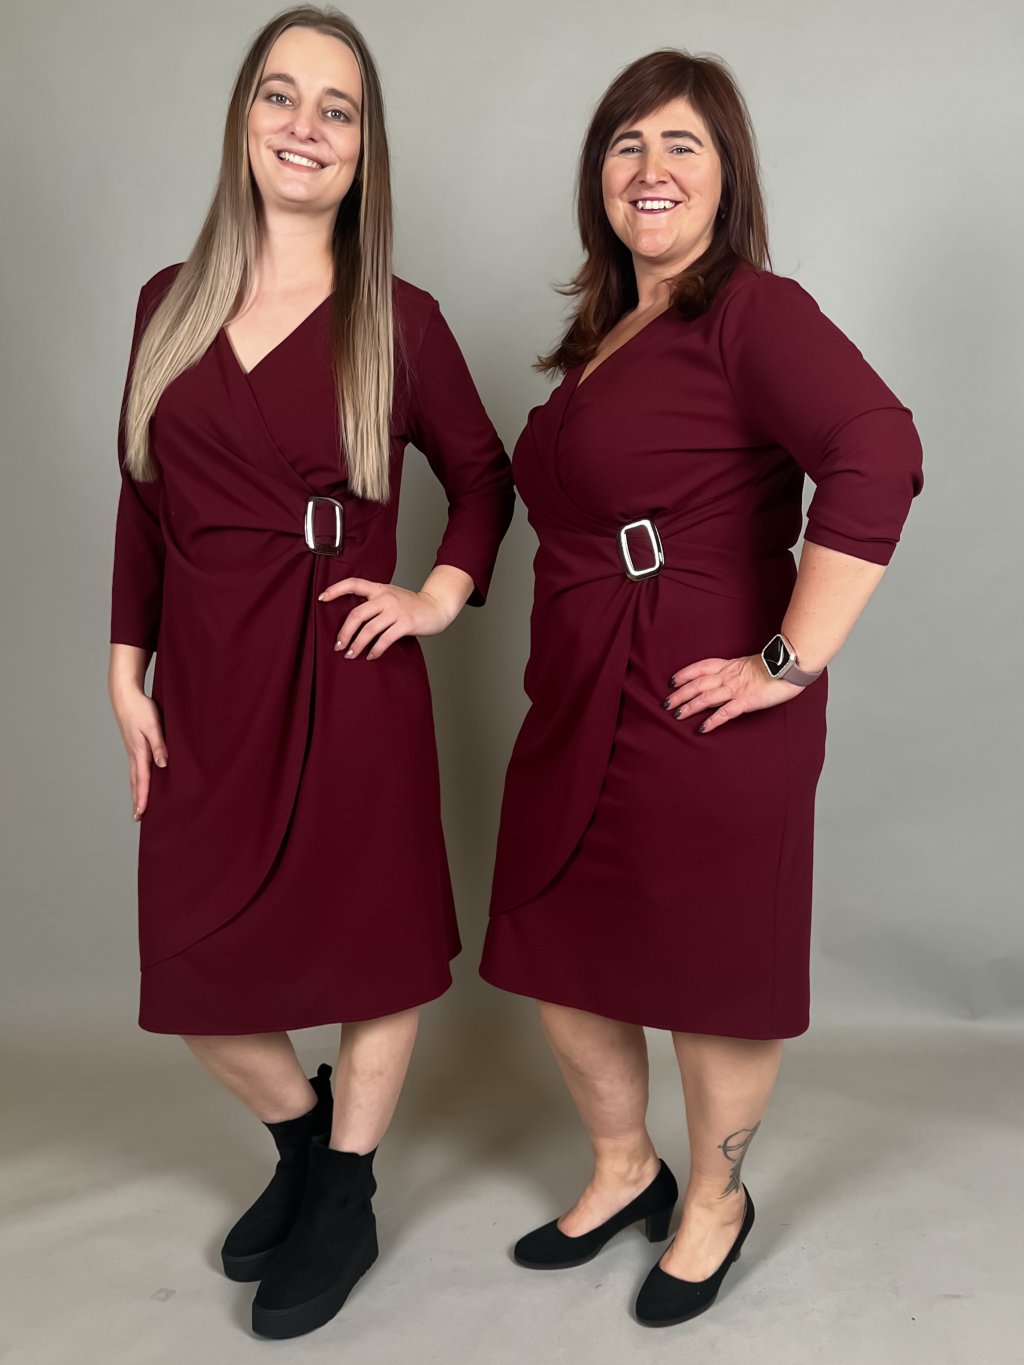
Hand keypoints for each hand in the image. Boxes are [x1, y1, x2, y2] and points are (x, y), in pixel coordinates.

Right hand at [110, 684, 166, 818]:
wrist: (125, 694)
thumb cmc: (141, 708)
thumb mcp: (153, 725)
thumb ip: (159, 745)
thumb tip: (163, 765)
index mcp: (139, 751)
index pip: (142, 780)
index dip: (143, 797)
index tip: (140, 814)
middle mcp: (134, 754)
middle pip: (135, 781)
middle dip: (137, 799)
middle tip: (137, 817)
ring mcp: (132, 749)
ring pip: (134, 775)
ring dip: (136, 790)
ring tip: (138, 804)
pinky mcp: (133, 744)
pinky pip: (136, 766)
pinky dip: (137, 778)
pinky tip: (140, 779)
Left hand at [319, 578, 455, 659]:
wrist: (435, 607)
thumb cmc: (410, 604)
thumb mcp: (391, 595)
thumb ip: (374, 601)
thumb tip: (351, 618)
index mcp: (379, 588)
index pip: (353, 584)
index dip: (336, 589)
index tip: (322, 598)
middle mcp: (385, 597)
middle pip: (356, 614)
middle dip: (344, 633)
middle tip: (338, 645)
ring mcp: (396, 610)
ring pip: (368, 630)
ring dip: (357, 645)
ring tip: (350, 654)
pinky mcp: (405, 624)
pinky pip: (384, 640)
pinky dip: (375, 650)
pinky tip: (371, 656)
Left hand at [664, 654, 802, 733]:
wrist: (791, 664)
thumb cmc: (776, 665)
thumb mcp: (752, 664)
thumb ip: (739, 671)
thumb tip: (729, 679)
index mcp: (730, 665)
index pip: (701, 667)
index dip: (686, 673)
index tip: (673, 681)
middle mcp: (729, 676)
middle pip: (698, 683)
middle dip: (680, 694)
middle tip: (665, 702)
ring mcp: (736, 688)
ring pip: (706, 697)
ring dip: (689, 706)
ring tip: (676, 715)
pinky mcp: (746, 701)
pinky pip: (725, 712)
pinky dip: (712, 720)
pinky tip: (702, 728)